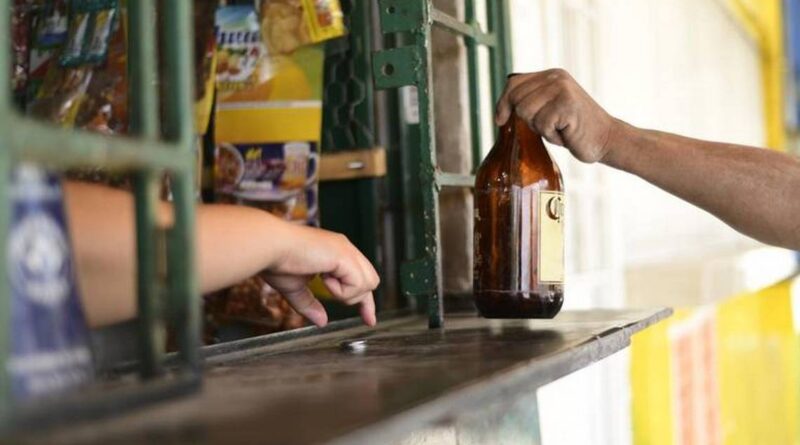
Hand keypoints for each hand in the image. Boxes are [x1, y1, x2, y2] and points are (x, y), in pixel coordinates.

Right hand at [262, 224, 379, 327]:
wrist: (269, 247)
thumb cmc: (276, 261)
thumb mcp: (295, 288)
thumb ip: (310, 303)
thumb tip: (321, 321)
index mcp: (335, 253)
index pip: (360, 277)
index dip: (366, 301)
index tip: (369, 320)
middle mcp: (344, 249)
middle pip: (371, 280)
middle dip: (358, 298)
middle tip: (339, 299)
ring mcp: (346, 251)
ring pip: (369, 283)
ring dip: (347, 293)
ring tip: (324, 284)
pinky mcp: (345, 256)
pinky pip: (358, 284)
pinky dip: (341, 290)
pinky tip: (324, 279)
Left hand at [495, 69, 618, 163]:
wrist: (606, 138)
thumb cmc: (573, 128)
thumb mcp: (550, 108)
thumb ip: (531, 101)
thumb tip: (502, 108)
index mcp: (551, 75)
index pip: (513, 84)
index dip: (502, 103)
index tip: (500, 120)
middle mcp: (556, 78)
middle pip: (516, 99)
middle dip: (526, 119)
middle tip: (549, 126)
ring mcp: (562, 90)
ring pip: (526, 112)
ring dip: (540, 128)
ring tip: (559, 128)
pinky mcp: (567, 105)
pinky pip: (542, 124)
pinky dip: (551, 135)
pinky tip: (566, 133)